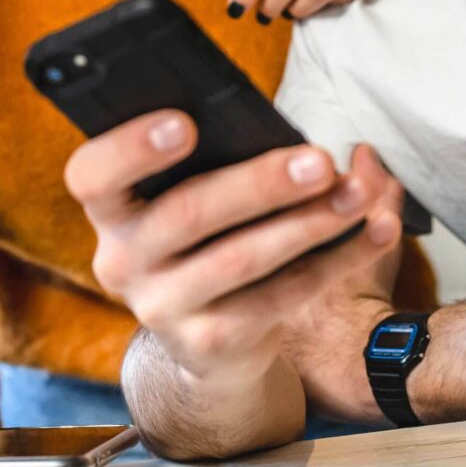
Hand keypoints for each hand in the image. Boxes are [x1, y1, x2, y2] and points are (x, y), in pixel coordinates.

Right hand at [65, 109, 404, 384]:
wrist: (206, 343)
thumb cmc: (203, 237)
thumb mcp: (184, 199)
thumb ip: (212, 162)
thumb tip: (287, 133)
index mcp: (109, 209)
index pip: (92, 175)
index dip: (133, 147)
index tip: (187, 122)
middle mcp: (121, 261)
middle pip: (186, 213)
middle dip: (260, 184)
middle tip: (320, 160)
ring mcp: (162, 309)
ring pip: (241, 259)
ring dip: (308, 223)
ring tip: (357, 195)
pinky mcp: (210, 344)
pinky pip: (280, 296)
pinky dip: (335, 260)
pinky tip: (373, 230)